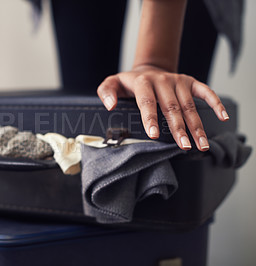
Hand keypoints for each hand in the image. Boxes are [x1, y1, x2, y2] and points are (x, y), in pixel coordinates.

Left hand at [97, 65, 229, 150]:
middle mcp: (162, 80)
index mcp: (143, 82)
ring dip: (196, 125)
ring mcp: (178, 81)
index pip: (147, 102)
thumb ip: (106, 92)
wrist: (147, 69)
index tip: (155, 135)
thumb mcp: (112, 83)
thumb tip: (110, 105)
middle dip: (178, 128)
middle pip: (171, 107)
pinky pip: (206, 91)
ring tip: (201, 144)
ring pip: (189, 105)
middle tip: (184, 146)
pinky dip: (216, 103)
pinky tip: (222, 117)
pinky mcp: (190, 82)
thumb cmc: (128, 83)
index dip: (150, 118)